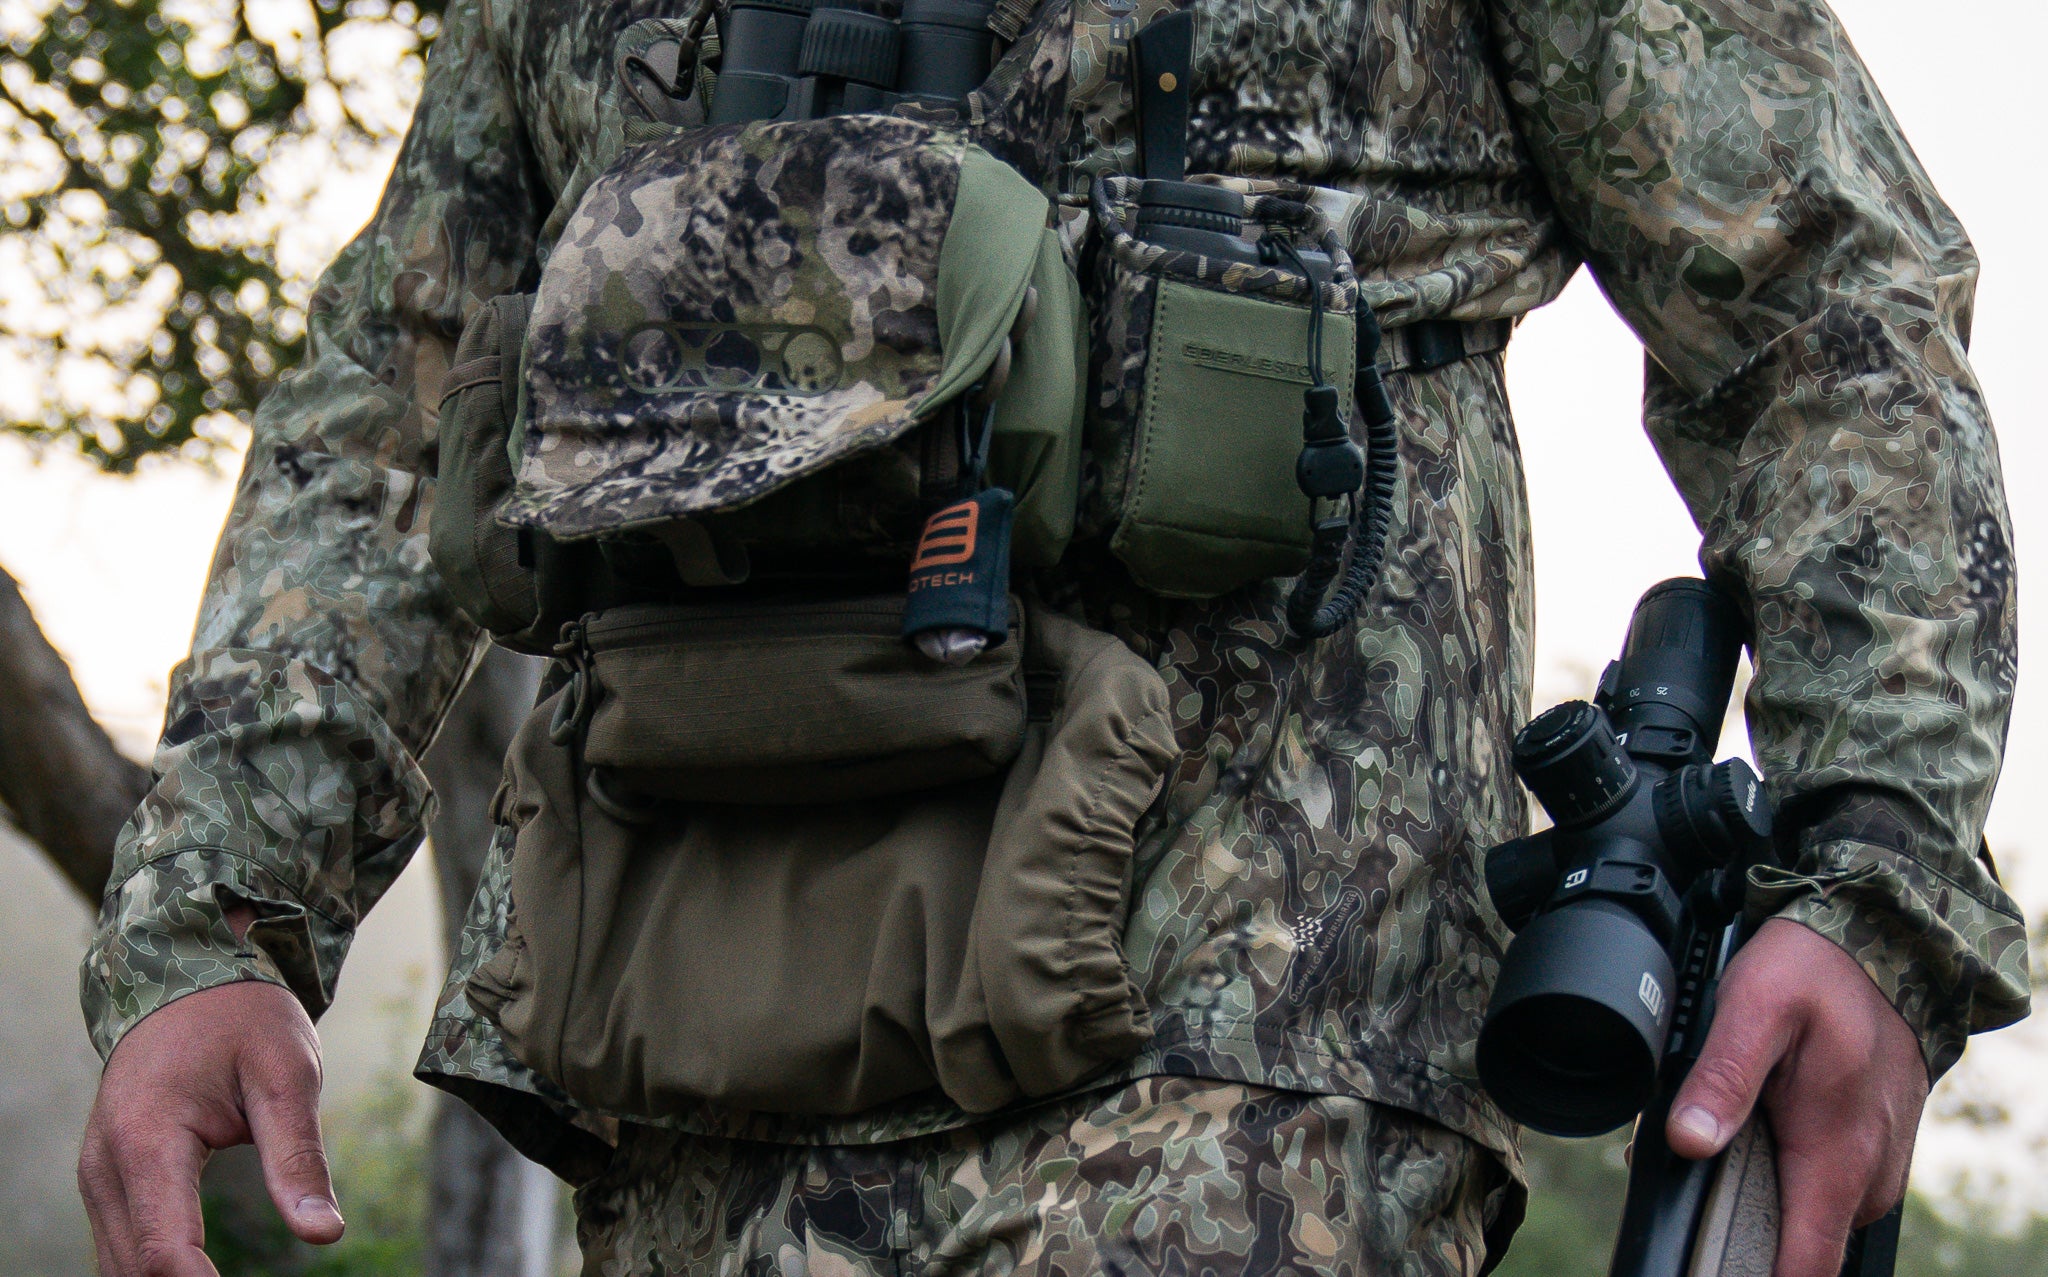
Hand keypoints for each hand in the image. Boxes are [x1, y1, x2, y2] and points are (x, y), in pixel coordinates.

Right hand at [78, 980, 344, 1275]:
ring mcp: (98, 1176)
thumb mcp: (287, 1073)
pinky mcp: (108, 1180)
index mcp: (146, 1140)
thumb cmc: (243, 1018)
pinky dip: (159, 1269)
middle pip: (135, 1270)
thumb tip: (325, 1232)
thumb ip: (298, 1156)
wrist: (185, 978)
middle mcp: (105, 1166)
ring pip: (120, 1267)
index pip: (165, 1250)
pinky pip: (123, 1246)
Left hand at [1666, 918, 1926, 1276]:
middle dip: (1736, 1216)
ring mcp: (1876, 1163)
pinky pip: (1822, 1182)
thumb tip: (1687, 1143)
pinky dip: (1782, 1164)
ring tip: (1718, 1127)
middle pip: (1796, 1242)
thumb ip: (1722, 1079)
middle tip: (1694, 1152)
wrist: (1876, 939)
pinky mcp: (1871, 1150)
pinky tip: (1754, 1122)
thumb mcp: (1753, 1007)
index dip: (1752, 1273)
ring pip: (1806, 1210)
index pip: (1805, 1264)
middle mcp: (1868, 1174)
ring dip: (1756, 1185)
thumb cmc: (1815, 969)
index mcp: (1838, 1154)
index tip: (1706, 1256)